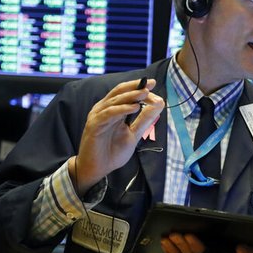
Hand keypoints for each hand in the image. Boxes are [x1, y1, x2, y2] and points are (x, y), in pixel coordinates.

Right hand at [71, 78, 164, 193]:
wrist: (97, 168)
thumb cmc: (112, 152)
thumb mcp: (133, 134)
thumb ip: (144, 120)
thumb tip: (158, 105)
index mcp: (112, 111)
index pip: (124, 93)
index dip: (137, 87)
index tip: (152, 83)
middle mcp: (104, 110)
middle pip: (119, 92)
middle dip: (135, 87)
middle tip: (149, 84)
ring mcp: (98, 116)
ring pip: (114, 101)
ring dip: (131, 96)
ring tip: (145, 93)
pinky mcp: (94, 125)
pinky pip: (109, 113)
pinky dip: (122, 109)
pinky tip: (134, 107)